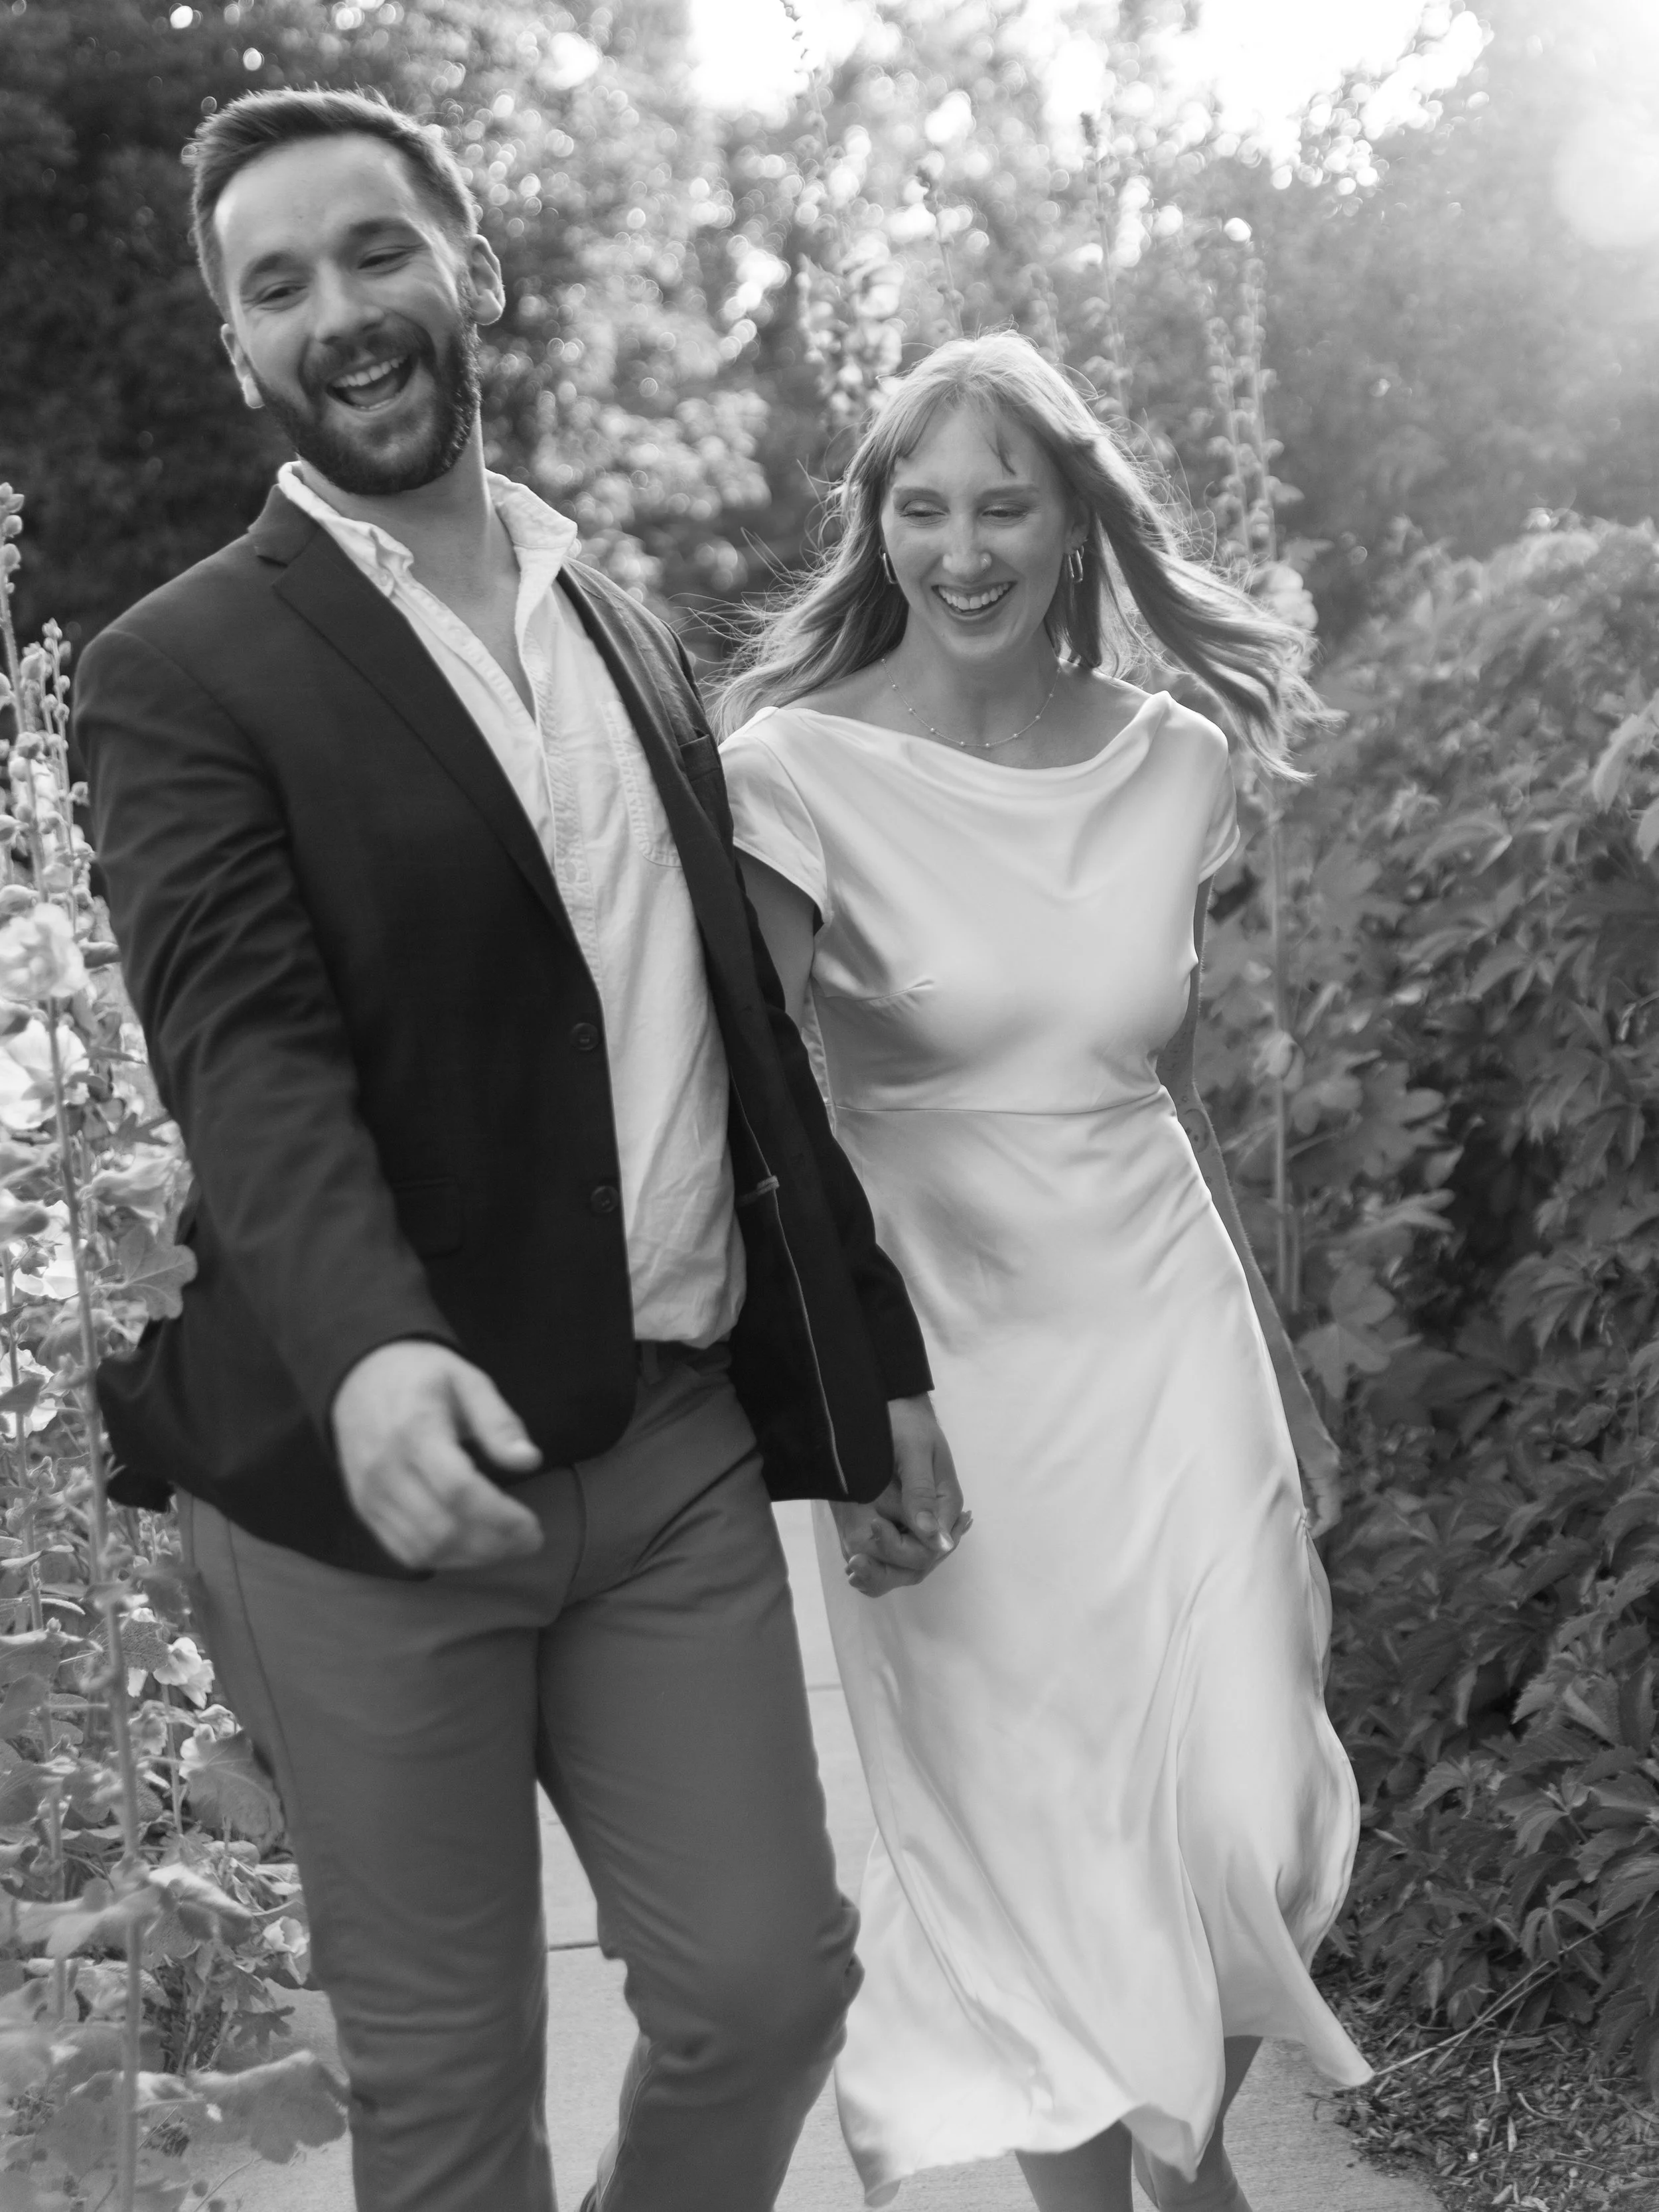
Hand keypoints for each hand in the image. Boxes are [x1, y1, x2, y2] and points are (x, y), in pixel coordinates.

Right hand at [331, 1340, 544, 1570]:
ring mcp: (371, 1494)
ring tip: (506, 1545)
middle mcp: (386, 1469)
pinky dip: (444, 1558)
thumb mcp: (467, 1380)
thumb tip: (530, 1460)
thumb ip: (498, 1421)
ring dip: (472, 1557)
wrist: (358, 1378)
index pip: (459, 1490)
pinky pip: (404, 1550)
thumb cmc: (422, 1376)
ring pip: (424, 1548)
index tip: (533, 1525)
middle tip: (528, 1539)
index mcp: (416, 1430)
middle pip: (442, 1528)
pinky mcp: (364, 1509)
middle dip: (493, 1544)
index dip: (501, 1517)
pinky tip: (472, 1547)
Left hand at [831, 1394, 970, 1598]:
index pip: (930, 1548)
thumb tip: (937, 1541)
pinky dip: (874, 1563)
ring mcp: (917, 1524)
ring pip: (904, 1566)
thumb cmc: (907, 1422)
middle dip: (886, 1566)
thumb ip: (921, 1493)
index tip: (872, 1527)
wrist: (893, 1408)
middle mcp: (936, 1521)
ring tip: (853, 1567)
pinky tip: (854, 1563)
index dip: (899, 1547)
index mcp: (947, 1505)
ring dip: (879, 1572)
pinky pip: (890, 1555)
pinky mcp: (899, 1522)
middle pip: (918, 1564)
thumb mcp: (914, 1450)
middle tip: (855, 1560)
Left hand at [1280, 1370, 1342, 1537]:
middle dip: (1308, 1517)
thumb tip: (1284, 1513)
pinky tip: (1273, 1484)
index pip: (1332, 1510)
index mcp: (1324, 1464)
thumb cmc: (1271, 1403)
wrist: (1274, 1362)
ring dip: (1301, 1500)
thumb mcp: (1275, 1448)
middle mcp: (1327, 1457)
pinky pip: (1309, 1469)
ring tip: (1275, 1512)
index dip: (1318, 1530)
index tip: (1297, 1541)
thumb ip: (1283, 1481)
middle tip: (1281, 1530)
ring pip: (1316, 1484)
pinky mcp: (1307, 1436)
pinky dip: (1298, 1483)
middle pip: (1325, 1499)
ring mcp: (1318, 1446)